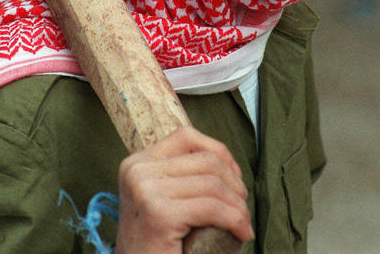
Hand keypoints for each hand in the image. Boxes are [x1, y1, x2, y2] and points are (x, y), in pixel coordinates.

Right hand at [114, 126, 253, 253]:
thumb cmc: (156, 246)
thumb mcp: (160, 201)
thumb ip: (180, 177)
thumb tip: (225, 161)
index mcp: (136, 163)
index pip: (187, 136)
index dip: (219, 152)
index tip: (234, 179)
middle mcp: (137, 171)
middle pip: (205, 160)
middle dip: (234, 184)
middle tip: (241, 209)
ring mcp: (145, 191)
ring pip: (213, 184)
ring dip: (238, 206)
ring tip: (243, 224)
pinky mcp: (159, 214)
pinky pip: (212, 208)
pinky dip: (235, 220)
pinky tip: (241, 233)